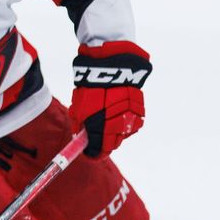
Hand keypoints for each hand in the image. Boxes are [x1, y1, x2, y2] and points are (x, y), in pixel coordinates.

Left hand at [68, 41, 151, 157]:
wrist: (112, 66)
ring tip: (107, 118)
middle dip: (103, 143)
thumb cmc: (91, 87)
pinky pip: (132, 123)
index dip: (94, 154)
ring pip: (123, 134)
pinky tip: (118, 111)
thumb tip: (80, 136)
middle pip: (112, 145)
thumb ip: (79, 126)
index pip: (99, 151)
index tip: (89, 154)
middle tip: (96, 137)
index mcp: (101, 129)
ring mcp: (131, 119)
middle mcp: (118, 127)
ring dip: (115, 131)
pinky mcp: (140, 111)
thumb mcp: (78, 107)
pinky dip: (125, 121)